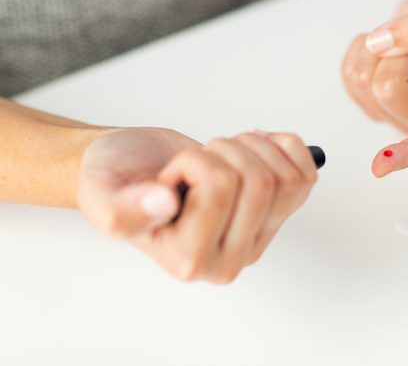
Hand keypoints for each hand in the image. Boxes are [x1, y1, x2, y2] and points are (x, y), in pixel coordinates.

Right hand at [77, 128, 316, 282]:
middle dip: (225, 151)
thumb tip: (163, 204)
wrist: (134, 167)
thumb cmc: (117, 178)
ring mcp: (258, 238)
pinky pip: (306, 175)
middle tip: (198, 159)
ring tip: (218, 156)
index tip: (169, 175)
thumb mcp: (100, 193)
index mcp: (189, 260)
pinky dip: (283, 147)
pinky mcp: (276, 215)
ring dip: (249, 148)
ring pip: (285, 177)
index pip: (221, 187)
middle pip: (260, 182)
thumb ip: (120, 209)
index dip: (194, 162)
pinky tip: (252, 147)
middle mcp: (229, 259)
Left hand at [342, 0, 407, 176]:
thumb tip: (382, 44)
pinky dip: (364, 48)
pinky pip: (348, 73)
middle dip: (399, 52)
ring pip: (362, 81)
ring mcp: (396, 112)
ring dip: (381, 48)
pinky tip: (391, 46)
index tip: (382, 165)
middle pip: (386, 89)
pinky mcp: (372, 99)